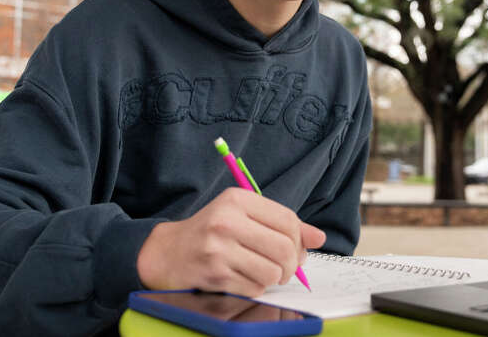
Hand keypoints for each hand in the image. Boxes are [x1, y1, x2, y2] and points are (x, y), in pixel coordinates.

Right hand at [136, 187, 325, 296]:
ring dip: (273, 278)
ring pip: (272, 272)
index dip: (299, 239)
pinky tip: (243, 278)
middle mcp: (227, 220)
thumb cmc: (211, 232)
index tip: (297, 249)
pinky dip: (256, 288)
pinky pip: (255, 288)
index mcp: (237, 199)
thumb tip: (319, 238)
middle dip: (291, 265)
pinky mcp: (215, 274)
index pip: (287, 220)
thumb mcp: (243, 216)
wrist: (167, 253)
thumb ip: (281, 225)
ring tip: (262, 272)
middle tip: (284, 268)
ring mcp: (219, 248)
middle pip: (284, 248)